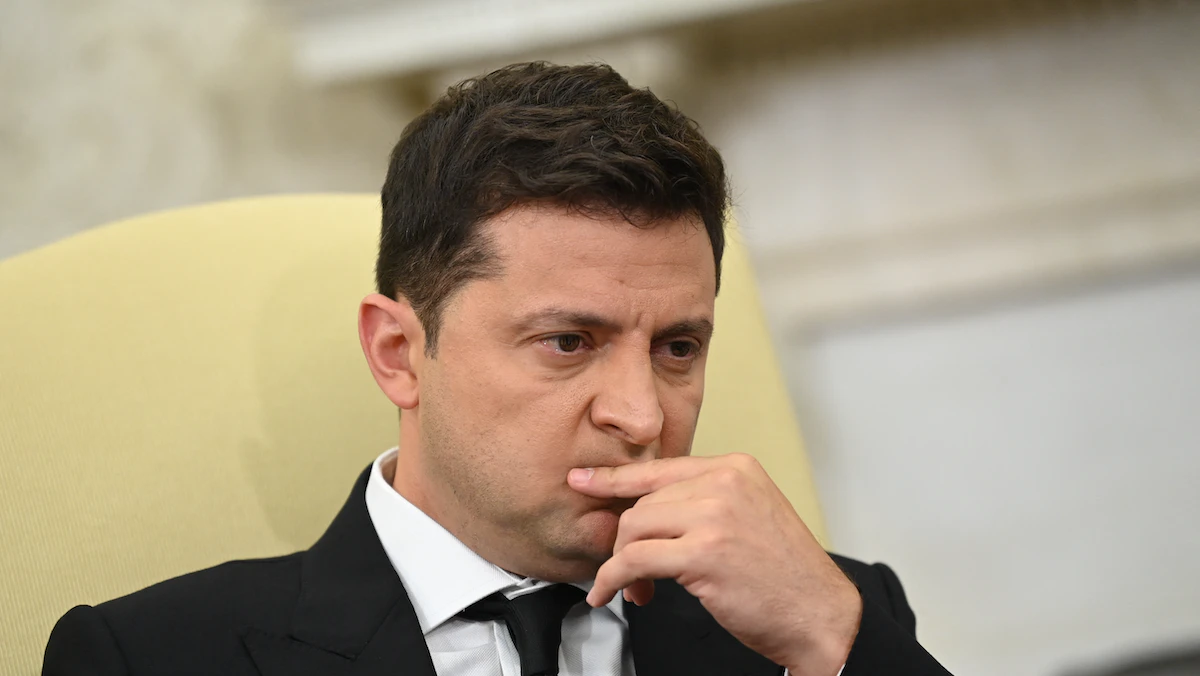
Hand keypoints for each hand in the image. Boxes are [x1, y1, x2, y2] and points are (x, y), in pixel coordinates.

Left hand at [568, 454, 861, 675]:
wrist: (821, 615)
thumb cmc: (784, 576)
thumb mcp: (748, 517)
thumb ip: (702, 504)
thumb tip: (642, 513)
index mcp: (735, 468)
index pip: (659, 469)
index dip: (614, 477)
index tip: (584, 480)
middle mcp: (724, 483)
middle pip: (641, 503)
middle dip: (627, 543)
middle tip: (632, 575)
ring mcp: (714, 516)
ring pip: (633, 528)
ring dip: (623, 565)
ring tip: (637, 590)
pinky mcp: (703, 553)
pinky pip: (634, 560)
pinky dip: (614, 580)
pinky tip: (616, 594)